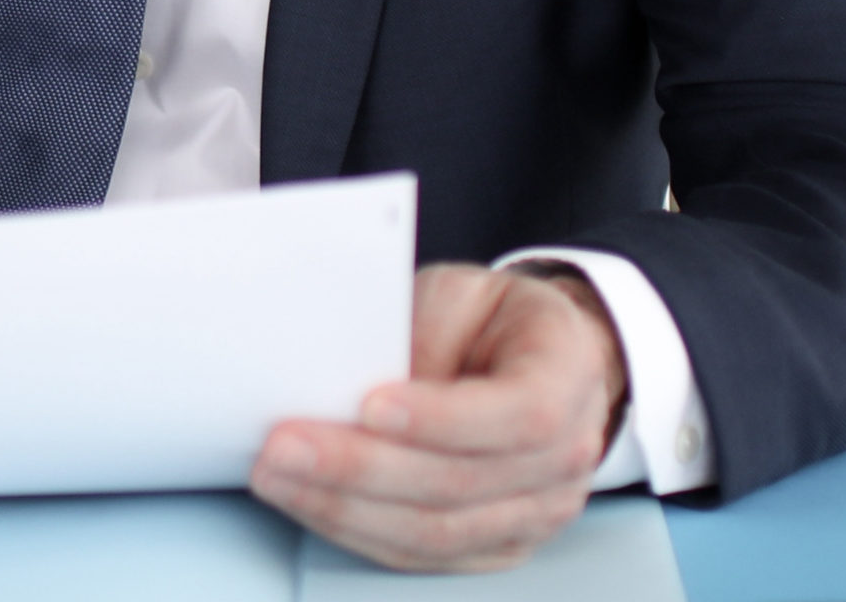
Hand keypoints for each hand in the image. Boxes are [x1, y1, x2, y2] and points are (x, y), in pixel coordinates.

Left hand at [249, 261, 627, 572]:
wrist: (543, 360)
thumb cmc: (497, 319)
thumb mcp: (464, 292)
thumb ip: (425, 330)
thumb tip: (358, 381)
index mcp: (568, 378)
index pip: (515, 414)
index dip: (439, 417)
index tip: (367, 404)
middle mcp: (565, 461)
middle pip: (459, 485)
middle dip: (360, 468)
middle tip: (284, 444)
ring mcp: (535, 515)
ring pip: (434, 532)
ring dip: (345, 508)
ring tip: (278, 476)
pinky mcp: (494, 546)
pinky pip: (422, 554)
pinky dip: (357, 529)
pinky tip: (309, 502)